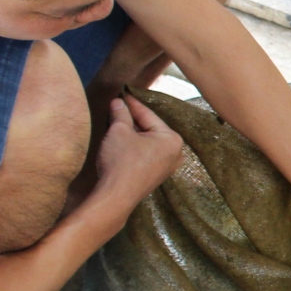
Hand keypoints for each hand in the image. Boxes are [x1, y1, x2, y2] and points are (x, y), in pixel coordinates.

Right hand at [89, 93, 184, 210]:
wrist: (116, 196)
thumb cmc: (121, 162)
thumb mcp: (119, 131)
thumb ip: (121, 114)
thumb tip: (118, 102)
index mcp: (172, 139)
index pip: (149, 115)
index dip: (132, 104)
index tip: (122, 94)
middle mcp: (175, 153)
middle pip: (150, 128)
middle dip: (132, 118)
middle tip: (117, 106)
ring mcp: (166, 166)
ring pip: (147, 141)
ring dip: (132, 132)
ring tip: (116, 120)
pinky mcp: (154, 175)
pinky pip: (145, 154)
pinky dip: (134, 145)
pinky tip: (120, 140)